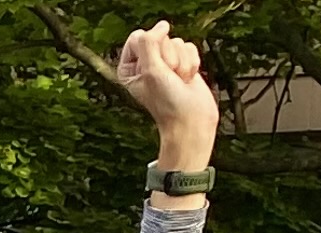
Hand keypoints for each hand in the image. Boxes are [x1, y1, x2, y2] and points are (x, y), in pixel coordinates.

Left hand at [113, 24, 218, 175]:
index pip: (137, 37)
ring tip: (178, 81)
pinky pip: (190, 47)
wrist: (191, 120)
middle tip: (169, 79)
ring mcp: (165, 63)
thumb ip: (149, 43)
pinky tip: (187, 79)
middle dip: (169, 58)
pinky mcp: (183, 63)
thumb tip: (161, 26)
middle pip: (159, 38)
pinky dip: (192, 63)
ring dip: (182, 62)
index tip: (155, 70)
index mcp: (128, 67)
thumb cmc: (167, 102)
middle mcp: (145, 64)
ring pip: (177, 42)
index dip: (151, 50)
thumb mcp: (151, 70)